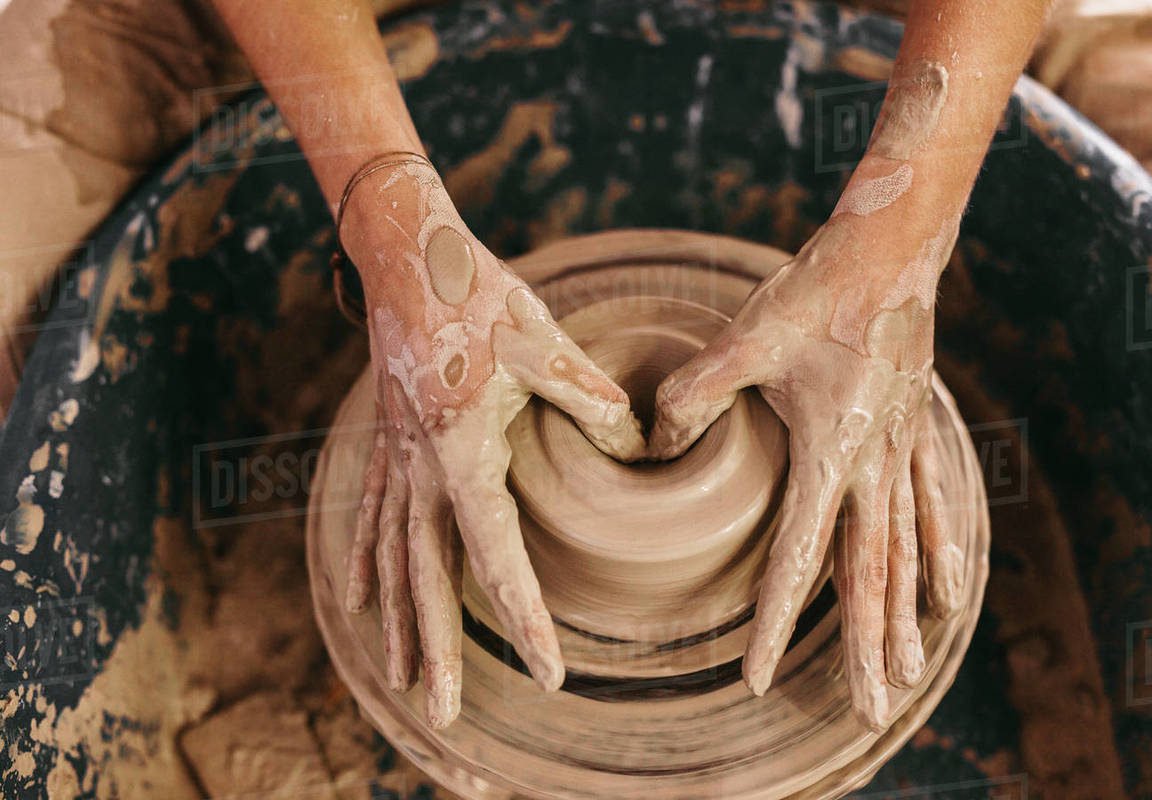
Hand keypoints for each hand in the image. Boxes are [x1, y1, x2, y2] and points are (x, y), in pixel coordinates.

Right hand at [339, 158, 644, 727]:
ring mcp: (397, 458)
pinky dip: (370, 567)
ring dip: (401, 625)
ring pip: (396, 558)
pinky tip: (363, 604)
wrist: (406, 250)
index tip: (547, 669)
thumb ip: (591, 399)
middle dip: (439, 649)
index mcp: (463, 448)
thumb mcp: (544, 342)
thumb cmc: (477, 293)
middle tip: (446, 714)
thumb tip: (638, 450)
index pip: (495, 552)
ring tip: (405, 682)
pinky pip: (374, 519)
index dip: (524, 616)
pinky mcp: (390, 444)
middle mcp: (421, 466)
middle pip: (429, 575)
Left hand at [649, 212, 964, 731]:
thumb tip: (649, 445)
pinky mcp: (916, 429)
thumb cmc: (817, 287)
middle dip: (864, 647)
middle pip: (868, 574)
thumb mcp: (745, 338)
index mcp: (830, 450)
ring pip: (904, 552)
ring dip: (904, 618)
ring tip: (910, 675)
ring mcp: (903, 449)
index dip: (775, 622)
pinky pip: (930, 505)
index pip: (797, 557)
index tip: (759, 677)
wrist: (890, 244)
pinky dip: (938, 553)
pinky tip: (949, 593)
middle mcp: (875, 463)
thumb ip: (694, 395)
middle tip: (866, 711)